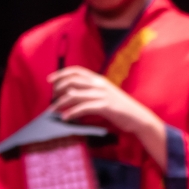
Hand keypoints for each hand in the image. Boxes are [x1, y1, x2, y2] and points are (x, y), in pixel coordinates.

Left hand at [48, 67, 167, 164]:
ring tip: (53, 110)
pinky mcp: (105, 107)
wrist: (138, 117)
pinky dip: (72, 112)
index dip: (61, 74)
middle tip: (52, 98)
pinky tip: (65, 117)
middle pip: (73, 81)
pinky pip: (83, 108)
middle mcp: (100, 84)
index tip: (50, 80)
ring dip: (61, 103)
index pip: (77, 71)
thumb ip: (91, 92)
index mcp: (99, 79)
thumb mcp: (106, 95)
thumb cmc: (121, 108)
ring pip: (75, 95)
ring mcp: (102, 95)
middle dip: (58, 89)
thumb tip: (72, 94)